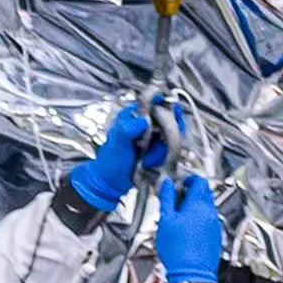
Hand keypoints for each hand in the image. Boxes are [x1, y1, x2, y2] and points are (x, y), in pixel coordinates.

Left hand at [64, 101, 160, 215]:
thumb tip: (144, 120)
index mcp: (135, 114)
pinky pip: (170, 148)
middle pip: (169, 117)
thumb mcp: (116, 142)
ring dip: (161, 149)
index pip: (154, 100)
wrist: (112, 182)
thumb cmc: (111, 160)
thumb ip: (127, 129)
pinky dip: (162, 156)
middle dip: (164, 134)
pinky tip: (149, 162)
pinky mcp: (159, 149)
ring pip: (171, 134)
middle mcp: (147, 122)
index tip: (169, 116)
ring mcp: (154, 136)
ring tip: (146, 159)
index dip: (164, 104)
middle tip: (151, 146)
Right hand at [155, 169, 224, 282]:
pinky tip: (188, 231)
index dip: (189, 179)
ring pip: (207, 208)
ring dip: (195, 207)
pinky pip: (209, 221)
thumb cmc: (177, 249)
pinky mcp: (216, 236)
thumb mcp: (165, 220)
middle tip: (177, 200)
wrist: (191, 273)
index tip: (180, 184)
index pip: (200, 181)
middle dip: (191, 193)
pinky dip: (200, 220)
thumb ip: (167, 198)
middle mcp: (210, 212)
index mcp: (198, 204)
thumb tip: (167, 184)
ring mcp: (215, 225)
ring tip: (180, 217)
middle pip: (205, 193)